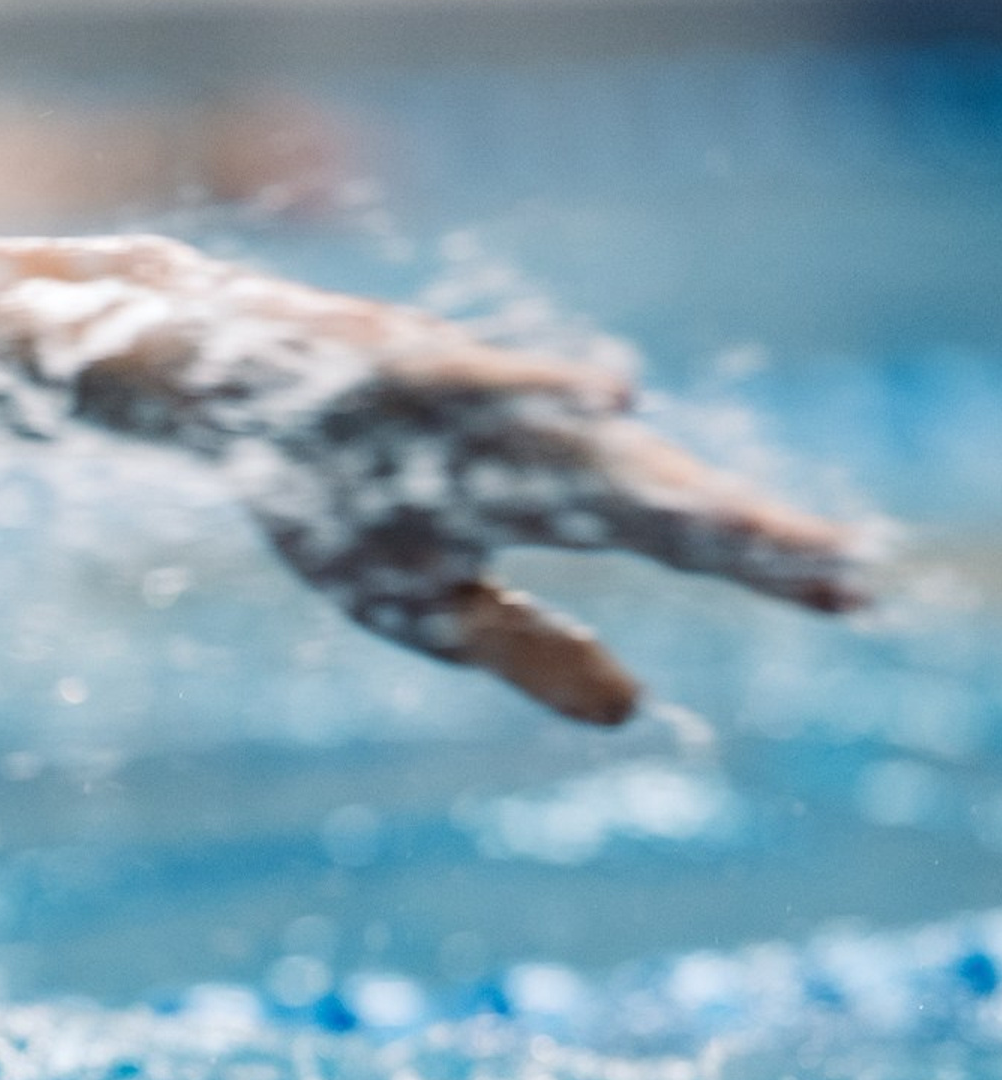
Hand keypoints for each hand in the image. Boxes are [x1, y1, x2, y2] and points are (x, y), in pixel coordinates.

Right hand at [223, 301, 870, 724]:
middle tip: (843, 569)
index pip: (674, 538)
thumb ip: (529, 649)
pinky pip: (482, 382)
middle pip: (654, 499)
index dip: (758, 566)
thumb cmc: (336, 493)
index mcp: (543, 505)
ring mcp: (473, 408)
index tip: (853, 599)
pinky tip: (617, 396)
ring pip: (584, 451)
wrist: (225, 386)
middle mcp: (529, 450)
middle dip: (744, 538)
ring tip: (753, 522)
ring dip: (669, 482)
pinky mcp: (404, 368)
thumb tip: (636, 711)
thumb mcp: (424, 605)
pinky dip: (545, 390)